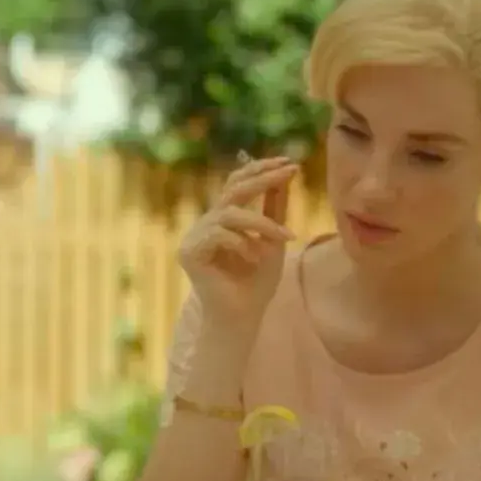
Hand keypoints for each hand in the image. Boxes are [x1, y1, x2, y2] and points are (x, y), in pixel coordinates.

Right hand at [177, 156, 297, 322]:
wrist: (243, 317)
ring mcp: (194, 237)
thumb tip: (284, 174)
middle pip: (232, 189)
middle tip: (288, 171)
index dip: (261, 169)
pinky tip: (253, 259)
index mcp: (222, 218)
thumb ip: (274, 208)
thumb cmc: (257, 283)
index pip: (237, 183)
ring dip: (261, 223)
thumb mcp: (273, 239)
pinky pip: (219, 234)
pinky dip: (242, 244)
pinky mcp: (189, 253)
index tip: (290, 163)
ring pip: (229, 213)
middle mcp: (206, 223)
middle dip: (262, 178)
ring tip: (283, 239)